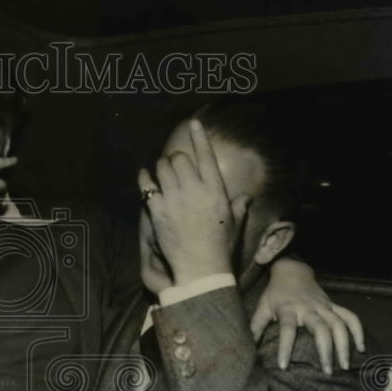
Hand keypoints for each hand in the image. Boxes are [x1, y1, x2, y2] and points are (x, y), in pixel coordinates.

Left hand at [137, 119, 243, 286]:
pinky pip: (147, 186)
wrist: (201, 267)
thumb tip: (246, 197)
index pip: (206, 156)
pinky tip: (145, 175)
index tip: (194, 123)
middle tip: (176, 164)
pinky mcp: (157, 211)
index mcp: (215, 190)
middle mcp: (194, 190)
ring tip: (163, 170)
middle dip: (177, 158)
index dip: (199, 137)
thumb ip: (239, 206)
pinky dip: (145, 177)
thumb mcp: (235, 224)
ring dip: (162, 166)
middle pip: (180, 159)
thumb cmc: (221, 246)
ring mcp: (174, 199)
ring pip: (163, 168)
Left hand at [251, 258, 364, 372]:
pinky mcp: (334, 305)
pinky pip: (350, 317)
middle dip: (325, 350)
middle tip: (327, 371)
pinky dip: (358, 331)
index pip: (287, 329)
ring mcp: (324, 306)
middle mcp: (309, 308)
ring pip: (339, 324)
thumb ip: (255, 326)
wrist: (292, 271)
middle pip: (321, 328)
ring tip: (343, 366)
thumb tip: (245, 346)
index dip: (285, 347)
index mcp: (288, 309)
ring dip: (343, 345)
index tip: (284, 366)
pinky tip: (360, 348)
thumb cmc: (275, 293)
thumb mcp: (262, 307)